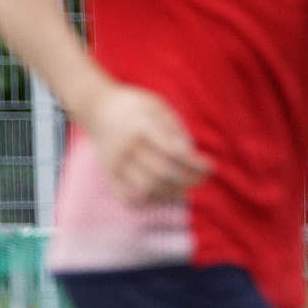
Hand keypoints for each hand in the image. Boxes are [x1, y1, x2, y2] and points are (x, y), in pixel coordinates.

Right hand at [77, 83, 210, 205]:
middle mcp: (126, 146)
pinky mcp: (110, 175)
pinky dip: (151, 201)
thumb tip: (190, 154)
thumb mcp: (157, 106)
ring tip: (187, 185)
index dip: (195, 164)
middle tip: (203, 178)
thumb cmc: (136, 106)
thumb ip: (174, 128)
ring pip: (148, 189)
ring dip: (173, 192)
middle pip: (163, 173)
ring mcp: (116, 163)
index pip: (173, 152)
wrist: (97, 108)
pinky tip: (165, 193)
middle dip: (189, 180)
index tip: (210, 167)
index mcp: (140, 125)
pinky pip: (130, 198)